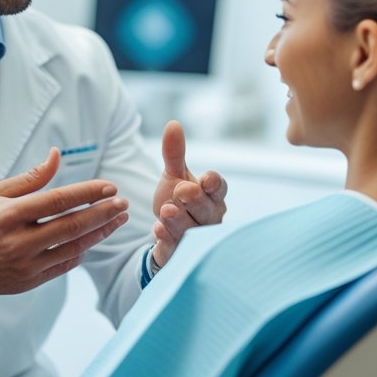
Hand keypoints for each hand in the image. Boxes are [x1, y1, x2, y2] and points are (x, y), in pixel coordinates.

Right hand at [0, 148, 129, 303]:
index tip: (110, 187)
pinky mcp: (30, 281)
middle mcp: (19, 241)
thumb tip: (57, 155)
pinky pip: (65, 265)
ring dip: (101, 233)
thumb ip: (30, 177)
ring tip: (118, 219)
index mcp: (10, 214)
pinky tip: (95, 238)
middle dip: (102, 214)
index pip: (58, 201)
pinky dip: (82, 251)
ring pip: (74, 247)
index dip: (88, 193)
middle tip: (123, 203)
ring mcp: (26, 265)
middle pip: (72, 226)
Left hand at [150, 121, 226, 268]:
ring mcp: (197, 237)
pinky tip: (157, 231)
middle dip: (195, 201)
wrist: (166, 230)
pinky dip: (168, 240)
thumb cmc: (177, 199)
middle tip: (182, 192)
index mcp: (212, 195)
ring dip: (180, 221)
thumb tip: (172, 124)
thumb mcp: (173, 175)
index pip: (218, 188)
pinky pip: (176, 248)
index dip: (214, 183)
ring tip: (166, 211)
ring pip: (192, 229)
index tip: (206, 179)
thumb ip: (174, 153)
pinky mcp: (181, 252)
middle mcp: (210, 217)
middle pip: (207, 209)